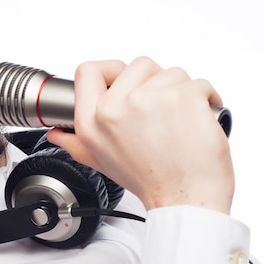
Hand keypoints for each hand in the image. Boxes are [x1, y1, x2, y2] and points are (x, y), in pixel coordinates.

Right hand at [47, 57, 234, 213]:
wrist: (185, 198)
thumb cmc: (149, 181)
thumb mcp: (101, 163)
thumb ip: (75, 144)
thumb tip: (57, 134)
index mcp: (92, 122)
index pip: (88, 71)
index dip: (109, 71)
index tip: (122, 80)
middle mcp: (116, 108)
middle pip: (137, 66)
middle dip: (154, 83)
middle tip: (159, 113)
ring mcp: (150, 99)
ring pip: (171, 72)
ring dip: (181, 92)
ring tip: (179, 121)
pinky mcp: (183, 96)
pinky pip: (199, 82)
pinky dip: (206, 98)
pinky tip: (198, 119)